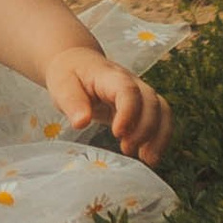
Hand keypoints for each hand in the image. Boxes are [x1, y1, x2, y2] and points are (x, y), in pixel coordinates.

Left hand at [47, 47, 171, 168]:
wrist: (77, 63)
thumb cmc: (68, 75)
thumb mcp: (61, 86)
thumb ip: (71, 103)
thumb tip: (81, 123)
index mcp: (109, 76)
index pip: (127, 90)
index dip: (128, 112)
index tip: (118, 133)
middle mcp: (130, 82)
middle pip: (151, 102)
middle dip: (144, 129)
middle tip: (127, 149)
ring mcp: (139, 93)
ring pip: (162, 110)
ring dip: (159, 136)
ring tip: (147, 159)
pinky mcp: (141, 106)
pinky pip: (160, 119)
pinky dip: (159, 138)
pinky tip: (149, 156)